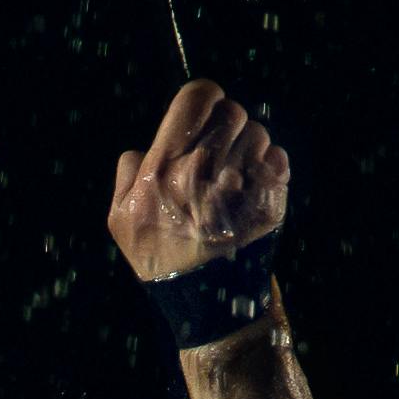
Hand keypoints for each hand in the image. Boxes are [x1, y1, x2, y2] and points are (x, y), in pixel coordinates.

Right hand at [106, 81, 289, 284]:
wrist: (207, 302)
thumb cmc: (161, 258)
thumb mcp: (121, 219)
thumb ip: (127, 173)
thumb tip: (145, 148)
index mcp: (163, 168)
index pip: (196, 98)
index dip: (204, 96)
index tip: (206, 107)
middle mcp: (203, 171)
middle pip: (232, 111)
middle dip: (227, 125)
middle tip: (220, 149)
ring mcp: (240, 185)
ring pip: (258, 133)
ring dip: (249, 147)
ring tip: (236, 176)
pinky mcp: (270, 199)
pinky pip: (277, 158)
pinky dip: (268, 168)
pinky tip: (253, 189)